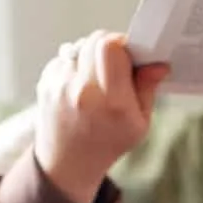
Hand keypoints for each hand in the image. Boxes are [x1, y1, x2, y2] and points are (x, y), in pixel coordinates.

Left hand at [34, 31, 169, 202]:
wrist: (67, 163)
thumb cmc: (107, 143)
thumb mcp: (139, 124)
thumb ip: (147, 89)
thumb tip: (157, 63)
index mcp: (111, 103)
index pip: (111, 47)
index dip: (123, 45)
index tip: (129, 56)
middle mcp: (82, 91)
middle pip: (96, 39)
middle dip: (110, 46)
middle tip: (117, 64)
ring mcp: (59, 86)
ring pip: (80, 46)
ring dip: (92, 55)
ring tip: (97, 80)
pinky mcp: (45, 81)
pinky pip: (66, 58)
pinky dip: (76, 66)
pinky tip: (80, 88)